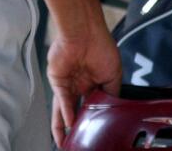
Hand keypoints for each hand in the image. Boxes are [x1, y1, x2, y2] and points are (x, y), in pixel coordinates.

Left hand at [47, 25, 122, 146]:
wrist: (86, 32)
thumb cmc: (101, 48)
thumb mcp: (113, 75)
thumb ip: (111, 94)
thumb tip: (111, 112)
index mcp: (92, 84)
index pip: (90, 107)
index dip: (91, 121)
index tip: (95, 134)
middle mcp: (78, 85)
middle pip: (74, 111)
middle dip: (74, 127)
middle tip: (74, 143)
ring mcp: (67, 83)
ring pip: (63, 108)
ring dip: (65, 125)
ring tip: (66, 142)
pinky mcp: (57, 79)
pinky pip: (62, 99)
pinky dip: (66, 112)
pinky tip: (70, 124)